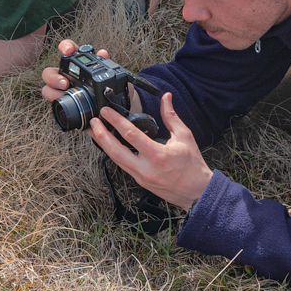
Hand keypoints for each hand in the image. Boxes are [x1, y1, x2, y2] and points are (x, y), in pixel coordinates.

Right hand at [41, 40, 141, 111]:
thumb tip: (103, 53)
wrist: (115, 111)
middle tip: (65, 83)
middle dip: (53, 76)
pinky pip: (53, 100)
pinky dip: (56, 100)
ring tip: (64, 94)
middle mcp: (67, 75)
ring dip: (52, 90)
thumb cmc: (112, 91)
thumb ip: (108, 66)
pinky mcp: (62, 102)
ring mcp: (62, 90)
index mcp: (79, 64)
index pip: (68, 50)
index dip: (65, 47)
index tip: (67, 51)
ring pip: (48, 87)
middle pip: (50, 71)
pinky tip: (65, 102)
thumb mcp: (114, 79)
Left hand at [91, 93, 211, 210]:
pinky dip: (113, 153)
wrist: (197, 192)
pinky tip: (107, 145)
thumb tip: (166, 98)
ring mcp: (141, 176)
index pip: (131, 134)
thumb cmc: (192, 165)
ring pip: (115, 160)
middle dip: (101, 135)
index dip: (115, 121)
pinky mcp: (139, 181)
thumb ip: (171, 116)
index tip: (106, 111)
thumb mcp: (185, 137)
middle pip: (115, 151)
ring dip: (103, 144)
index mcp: (158, 155)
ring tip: (94, 131)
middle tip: (93, 122)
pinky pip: (122, 165)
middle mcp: (146, 168)